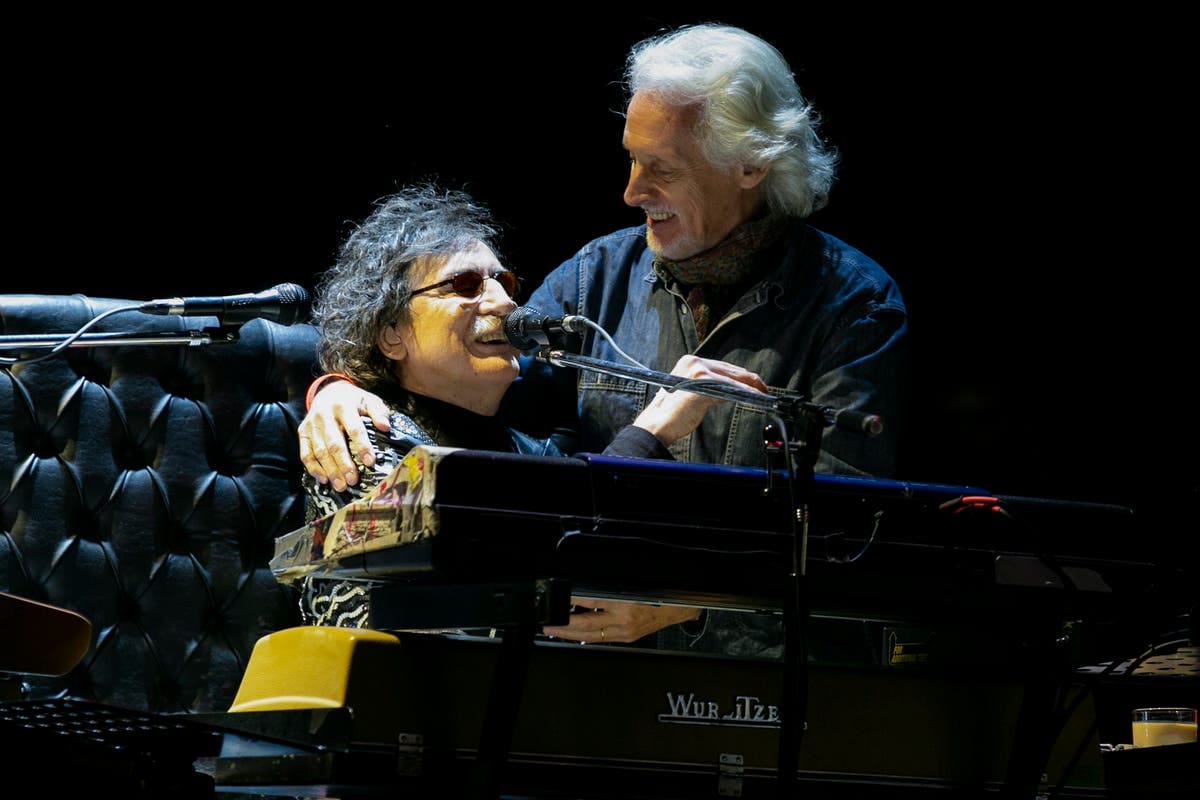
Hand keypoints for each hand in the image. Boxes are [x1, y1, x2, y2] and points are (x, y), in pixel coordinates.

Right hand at [298, 380, 390, 490]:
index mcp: (343, 405)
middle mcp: (324, 414)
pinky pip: (305, 453)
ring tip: (341, 486)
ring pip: (319, 451)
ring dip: (330, 470)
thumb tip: (385, 427)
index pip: (354, 428)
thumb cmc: (354, 401)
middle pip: (334, 443)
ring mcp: (311, 424)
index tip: (370, 462)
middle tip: (353, 481)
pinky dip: (313, 468)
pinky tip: (324, 480)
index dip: (362, 446)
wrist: (329, 392)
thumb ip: (378, 412)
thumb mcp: (369, 400)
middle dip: (344, 464)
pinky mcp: (303, 432)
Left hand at [541, 597, 700, 643]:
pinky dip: (585, 636)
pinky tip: (574, 634)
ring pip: (590, 636)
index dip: (573, 602)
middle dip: (563, 626)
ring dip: (570, 634)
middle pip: (586, 626)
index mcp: (624, 603)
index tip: (559, 599)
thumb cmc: (660, 593)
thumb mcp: (634, 584)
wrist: (681, 608)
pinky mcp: (627, 638)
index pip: (591, 603)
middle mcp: (623, 620)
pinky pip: (601, 639)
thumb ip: (610, 588)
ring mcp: (624, 632)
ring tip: (553, 631)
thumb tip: (586, 589)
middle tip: (547, 624)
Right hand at [632, 355, 768, 445]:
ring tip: (762, 393)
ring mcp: (697, 373)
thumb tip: (732, 388)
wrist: (658, 424)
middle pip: (730, 370)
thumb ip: (710, 385)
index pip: (722, 366)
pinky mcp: (702, 386)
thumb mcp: (692, 391)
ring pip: (731, 379)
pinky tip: (753, 397)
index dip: (740, 375)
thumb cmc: (674, 412)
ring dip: (750, 387)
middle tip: (764, 388)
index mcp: (690, 361)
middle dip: (749, 380)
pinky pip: (729, 389)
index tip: (754, 382)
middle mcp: (694, 362)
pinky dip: (744, 394)